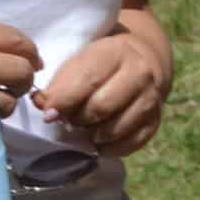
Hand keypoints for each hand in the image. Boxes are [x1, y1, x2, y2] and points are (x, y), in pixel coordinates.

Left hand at [36, 31, 171, 156]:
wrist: (138, 63)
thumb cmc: (97, 66)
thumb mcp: (77, 64)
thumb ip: (58, 86)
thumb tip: (42, 105)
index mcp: (117, 51)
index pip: (88, 81)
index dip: (63, 101)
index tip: (48, 114)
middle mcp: (141, 72)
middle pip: (102, 107)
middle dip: (78, 119)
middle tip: (70, 119)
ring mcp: (152, 97)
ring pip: (116, 129)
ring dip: (93, 135)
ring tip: (86, 127)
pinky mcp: (156, 120)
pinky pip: (130, 144)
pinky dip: (110, 148)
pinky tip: (100, 139)